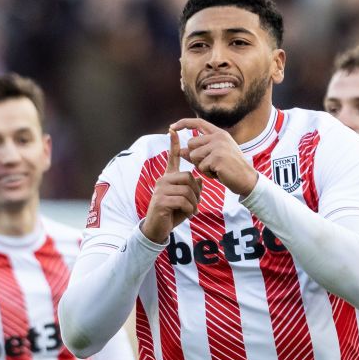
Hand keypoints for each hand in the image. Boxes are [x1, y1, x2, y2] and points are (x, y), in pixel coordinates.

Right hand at [141, 128, 201, 242]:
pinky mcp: (161, 201)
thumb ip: (192, 190)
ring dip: (194, 204)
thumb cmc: (172, 214)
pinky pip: (183, 201)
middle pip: (189, 177)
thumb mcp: (185, 201)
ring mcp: (160, 190)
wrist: (158, 230)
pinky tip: (187, 215)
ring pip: (188, 191)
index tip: (172, 129)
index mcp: (168, 178)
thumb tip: (200, 180)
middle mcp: (162, 180)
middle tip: (195, 205)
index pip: (171, 158)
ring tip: (190, 212)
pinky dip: (189, 210)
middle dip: (197, 193)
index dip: (173, 144)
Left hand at [171, 118, 257, 195]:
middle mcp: (219, 137)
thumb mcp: (214, 157)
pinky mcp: (217, 157)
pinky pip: (201, 166)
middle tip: (210, 164)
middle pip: (191, 144)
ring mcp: (218, 146)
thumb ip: (199, 152)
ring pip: (193, 156)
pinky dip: (207, 173)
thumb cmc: (230, 169)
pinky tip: (219, 173)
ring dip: (201, 166)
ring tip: (215, 169)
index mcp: (219, 134)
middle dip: (195, 157)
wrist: (247, 179)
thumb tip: (181, 151)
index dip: (183, 123)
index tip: (171, 127)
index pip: (198, 122)